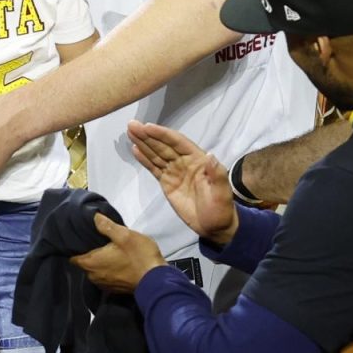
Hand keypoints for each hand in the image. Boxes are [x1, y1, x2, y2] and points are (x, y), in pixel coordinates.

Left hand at [71, 212, 166, 292]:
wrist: (155, 280)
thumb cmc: (138, 255)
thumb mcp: (124, 235)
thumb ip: (107, 226)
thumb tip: (94, 217)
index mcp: (92, 263)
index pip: (73, 257)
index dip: (76, 247)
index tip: (83, 238)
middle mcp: (93, 276)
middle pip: (84, 263)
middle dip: (89, 253)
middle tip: (100, 240)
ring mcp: (103, 285)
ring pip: (95, 270)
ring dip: (100, 262)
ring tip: (109, 249)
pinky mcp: (113, 289)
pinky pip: (104, 276)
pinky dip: (107, 269)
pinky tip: (117, 261)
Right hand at [128, 120, 238, 243]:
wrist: (214, 227)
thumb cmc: (221, 208)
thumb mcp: (222, 192)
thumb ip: (217, 174)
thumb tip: (211, 156)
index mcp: (198, 159)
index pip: (177, 143)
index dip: (162, 134)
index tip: (148, 127)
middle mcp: (185, 162)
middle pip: (163, 146)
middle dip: (148, 135)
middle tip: (132, 125)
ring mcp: (175, 172)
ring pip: (156, 154)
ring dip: (143, 143)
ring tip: (130, 131)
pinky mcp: (167, 183)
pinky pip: (154, 168)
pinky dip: (144, 159)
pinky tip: (135, 150)